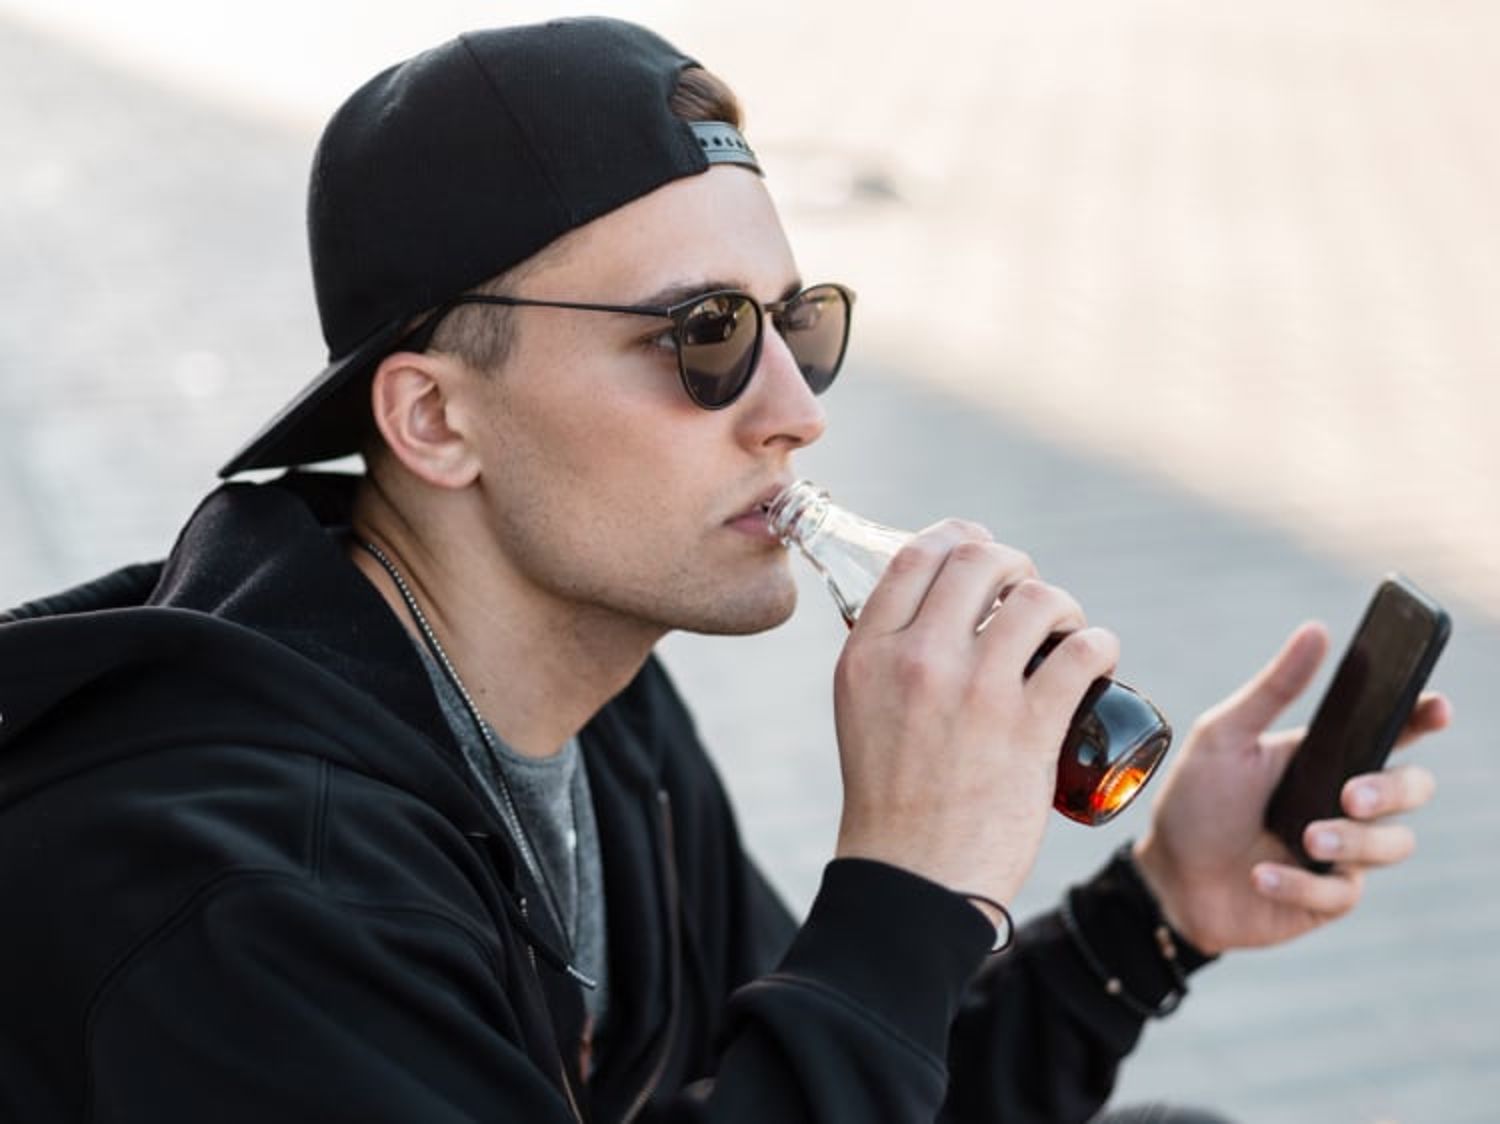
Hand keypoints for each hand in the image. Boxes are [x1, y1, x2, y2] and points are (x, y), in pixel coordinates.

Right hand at [831, 521, 1119, 907]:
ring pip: (1039, 598)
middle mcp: (917, 659)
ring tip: (1067, 633)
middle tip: (1028, 597)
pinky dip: (1102, 644)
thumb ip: (886, 657)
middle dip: (1016, 566)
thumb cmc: (891, 800)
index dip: (959, 537)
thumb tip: (930, 612)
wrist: (913, 881)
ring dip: (1064, 605)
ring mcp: (976, 692)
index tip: (982, 550)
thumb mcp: (860, 709)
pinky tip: (1100, 658)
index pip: (917, 554)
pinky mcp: (1029, 729)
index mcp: (869, 652)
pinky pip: (1083, 651)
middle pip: (980, 561)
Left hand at [1133, 622, 1449, 954]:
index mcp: (1326, 754)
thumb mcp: (1224, 736)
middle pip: (1413, 787)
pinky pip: (1342, 892)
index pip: (1392, 729)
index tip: (1435, 706)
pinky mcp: (1328, 898)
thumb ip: (1274, 689)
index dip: (1423, 716)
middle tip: (1350, 795)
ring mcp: (1343, 851)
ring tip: (1302, 836)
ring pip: (1392, 844)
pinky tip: (1262, 875)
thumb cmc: (1196, 801)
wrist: (1168, 876)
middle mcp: (1344, 801)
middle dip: (1393, 789)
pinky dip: (1300, 882)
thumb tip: (1317, 630)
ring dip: (1350, 840)